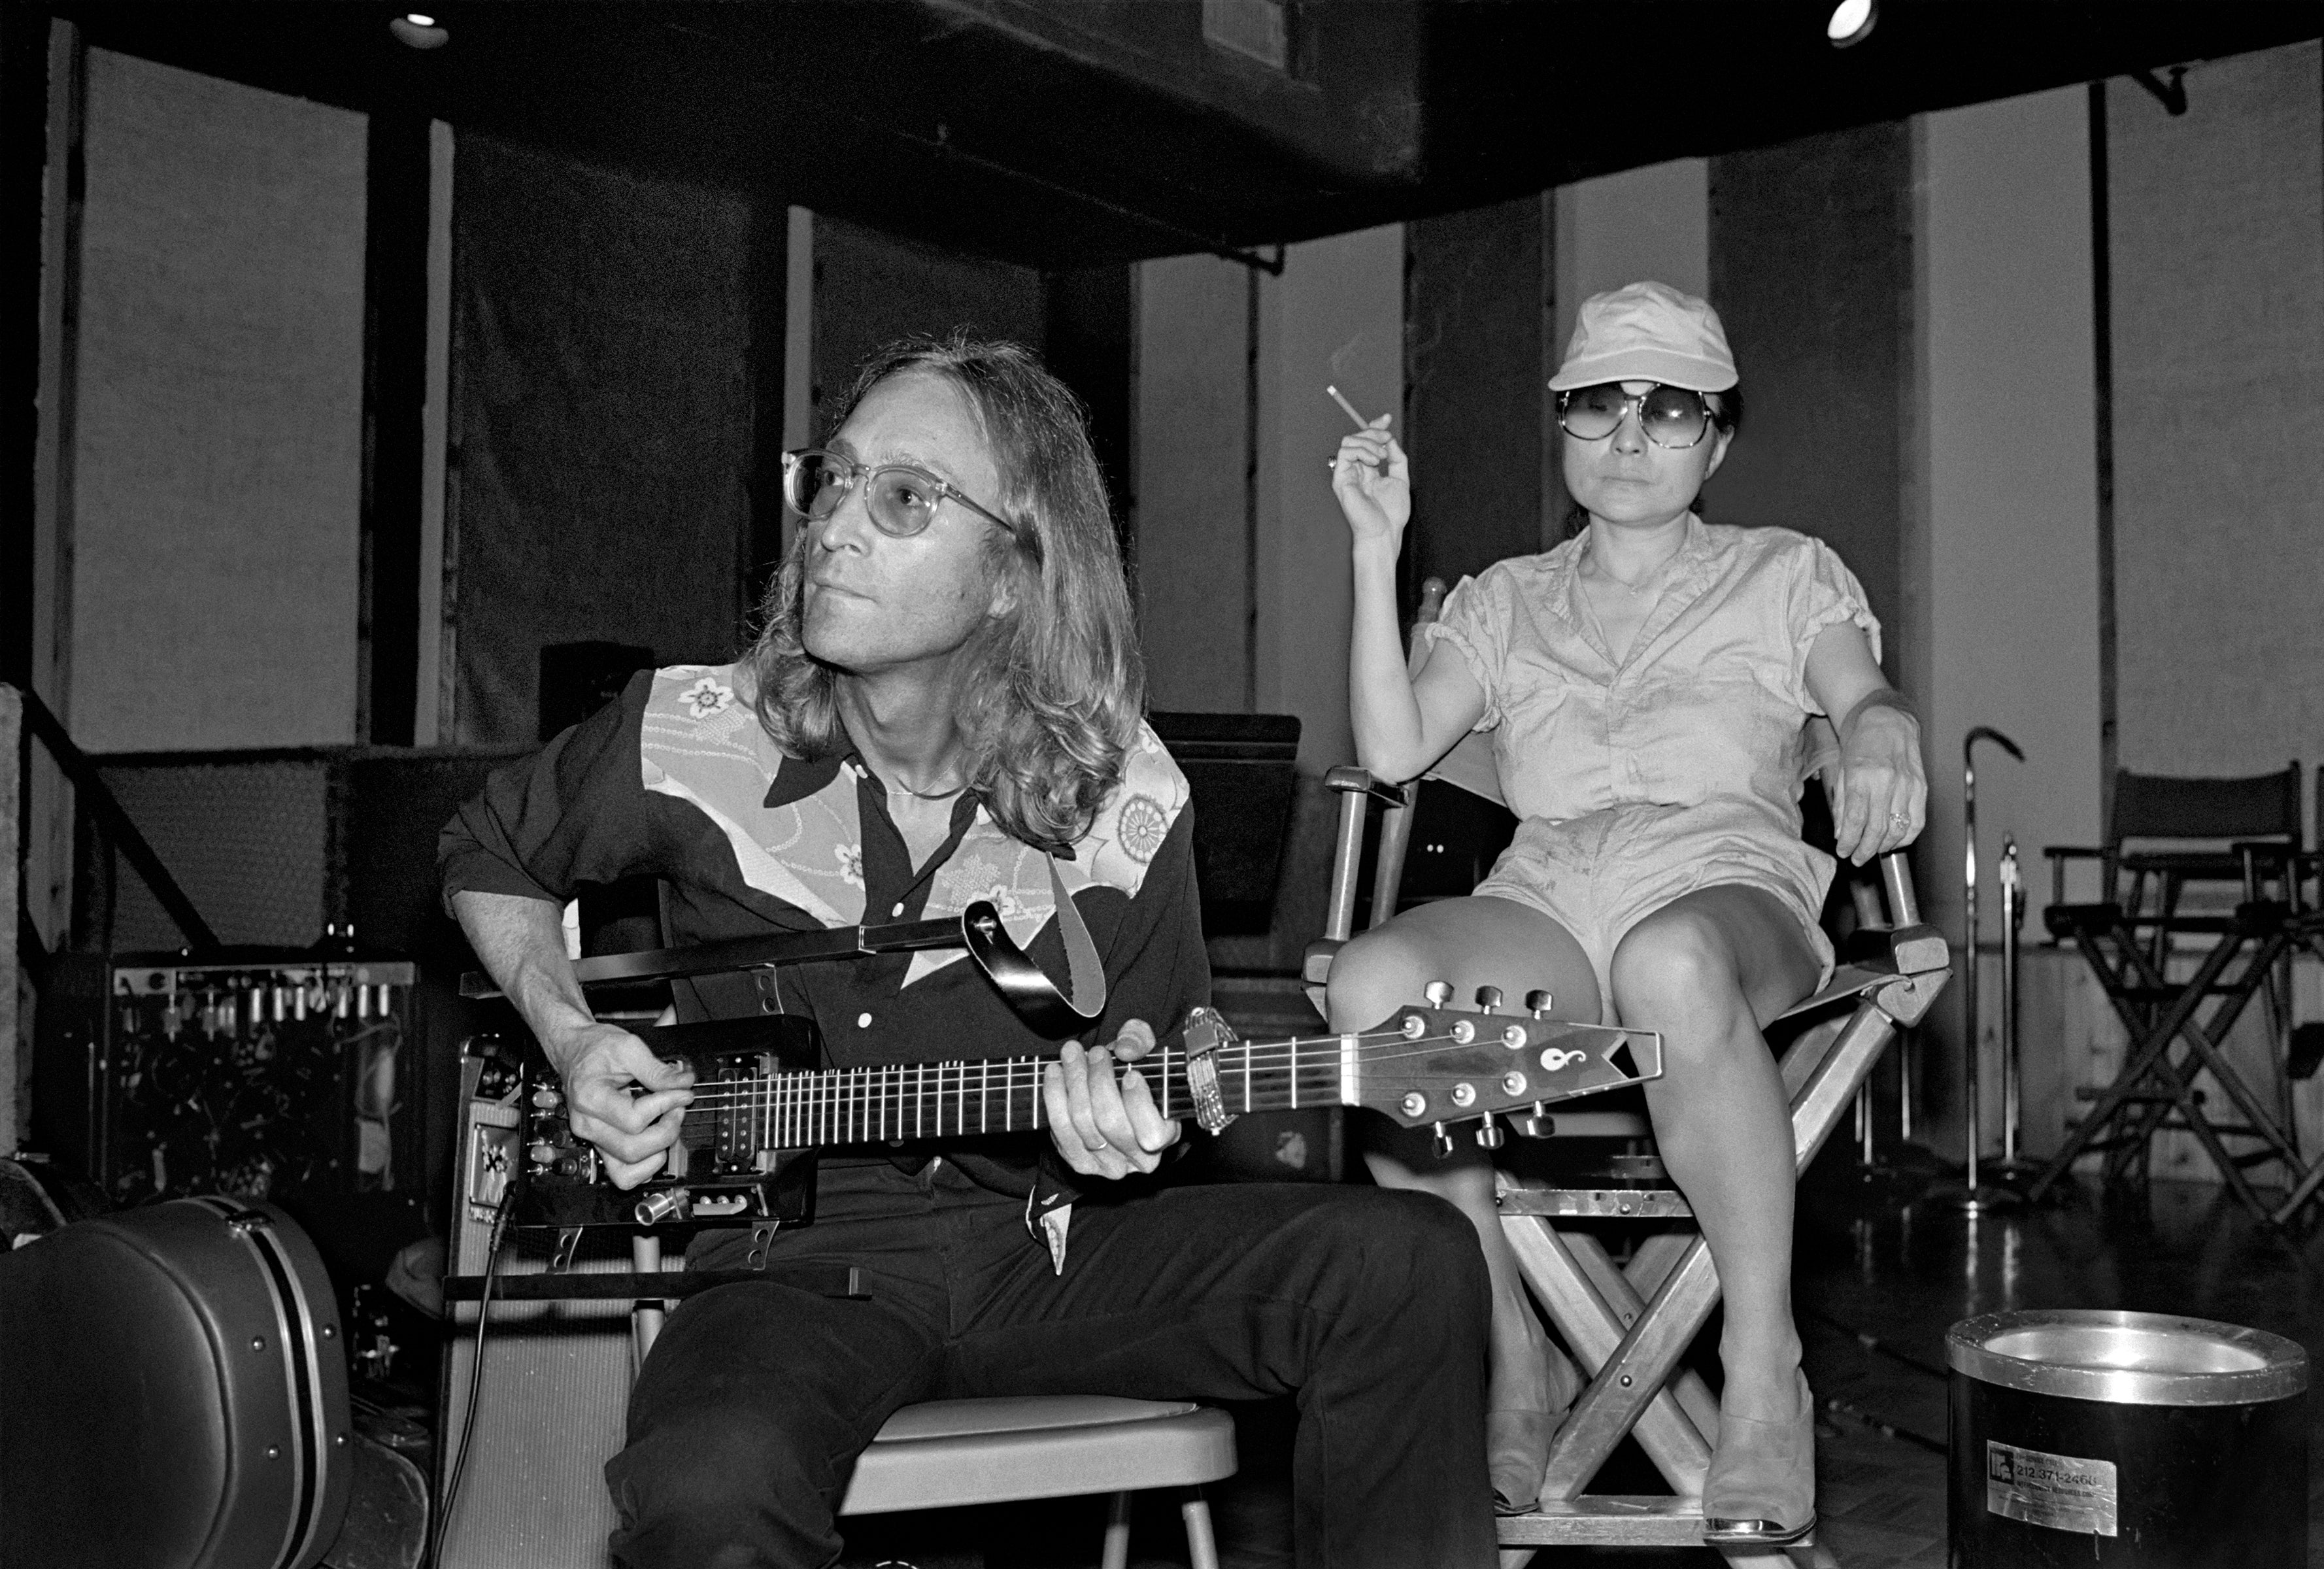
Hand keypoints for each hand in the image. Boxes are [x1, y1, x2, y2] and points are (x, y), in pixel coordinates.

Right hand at [546, 1020, 695, 1188]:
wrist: (575, 1052)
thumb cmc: (596, 1049)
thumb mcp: (628, 1047)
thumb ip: (657, 1069)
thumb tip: (684, 1084)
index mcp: (590, 1098)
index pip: (635, 1118)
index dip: (666, 1105)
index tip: (683, 1092)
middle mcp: (588, 1125)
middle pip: (633, 1149)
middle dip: (667, 1130)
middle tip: (678, 1108)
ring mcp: (593, 1139)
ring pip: (628, 1171)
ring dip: (657, 1152)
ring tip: (667, 1125)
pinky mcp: (601, 1147)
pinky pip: (623, 1175)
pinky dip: (645, 1168)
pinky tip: (656, 1146)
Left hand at [1042, 1019, 1180, 1178]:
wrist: (1117, 1102)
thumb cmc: (1136, 1077)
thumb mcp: (1146, 1052)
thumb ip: (1142, 1042)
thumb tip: (1126, 1048)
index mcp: (1164, 1137)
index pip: (1152, 1133)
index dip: (1138, 1103)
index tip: (1131, 1074)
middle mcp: (1137, 1159)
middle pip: (1110, 1122)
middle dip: (1099, 1081)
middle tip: (1095, 1052)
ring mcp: (1107, 1165)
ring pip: (1082, 1124)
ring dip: (1074, 1083)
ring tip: (1072, 1054)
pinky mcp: (1079, 1162)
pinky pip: (1060, 1129)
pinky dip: (1054, 1096)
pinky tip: (1054, 1072)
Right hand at [1331, 416, 1409, 544]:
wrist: (1384, 532)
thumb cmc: (1391, 513)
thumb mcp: (1401, 479)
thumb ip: (1397, 458)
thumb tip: (1390, 439)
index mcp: (1369, 470)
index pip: (1367, 442)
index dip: (1375, 426)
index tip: (1387, 417)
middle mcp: (1356, 470)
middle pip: (1357, 437)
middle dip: (1373, 431)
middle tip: (1387, 439)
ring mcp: (1347, 474)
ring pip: (1349, 441)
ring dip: (1368, 442)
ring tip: (1382, 457)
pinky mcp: (1340, 480)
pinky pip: (1345, 453)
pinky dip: (1361, 451)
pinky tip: (1374, 462)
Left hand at [1829, 704, 1927, 864]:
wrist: (1886, 718)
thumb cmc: (1859, 742)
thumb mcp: (1842, 770)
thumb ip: (1843, 804)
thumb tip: (1842, 834)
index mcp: (1861, 776)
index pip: (1856, 820)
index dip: (1849, 842)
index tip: (1843, 851)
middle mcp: (1886, 781)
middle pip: (1877, 829)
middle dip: (1865, 850)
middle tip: (1857, 858)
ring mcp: (1907, 784)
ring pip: (1898, 828)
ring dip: (1885, 846)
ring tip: (1874, 851)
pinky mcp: (1922, 786)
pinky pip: (1917, 820)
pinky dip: (1907, 836)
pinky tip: (1896, 841)